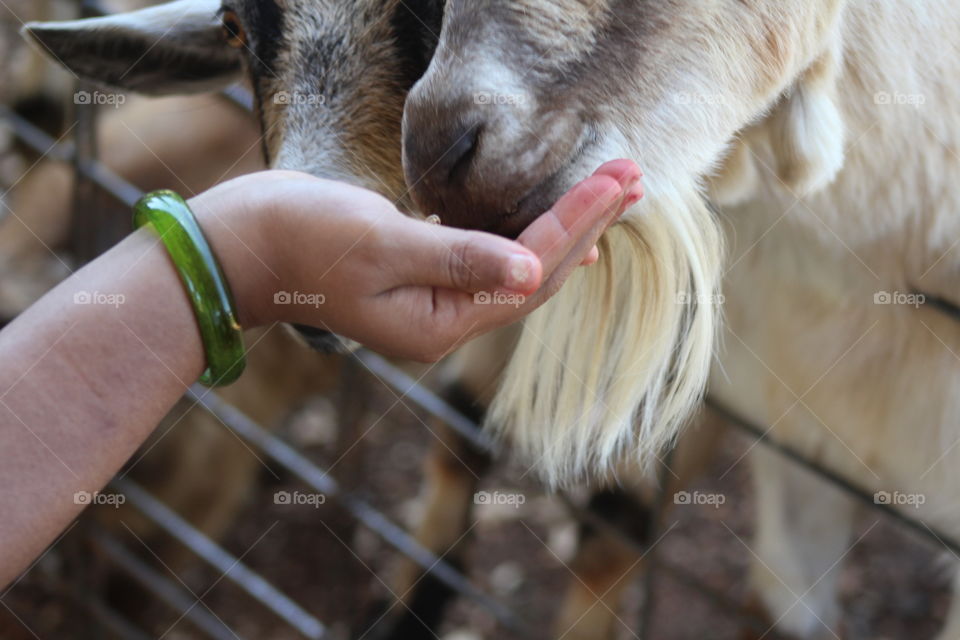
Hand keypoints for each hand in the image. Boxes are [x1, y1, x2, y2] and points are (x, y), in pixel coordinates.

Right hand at [189, 160, 642, 361]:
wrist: (241, 244)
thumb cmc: (301, 239)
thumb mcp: (380, 245)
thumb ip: (458, 258)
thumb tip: (532, 272)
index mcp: (439, 323)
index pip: (529, 273)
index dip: (576, 224)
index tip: (618, 181)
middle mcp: (445, 320)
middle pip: (534, 274)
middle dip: (585, 224)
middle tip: (635, 177)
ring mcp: (434, 301)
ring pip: (518, 266)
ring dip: (564, 227)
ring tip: (613, 192)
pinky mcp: (423, 275)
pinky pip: (491, 259)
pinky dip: (525, 235)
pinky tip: (553, 225)